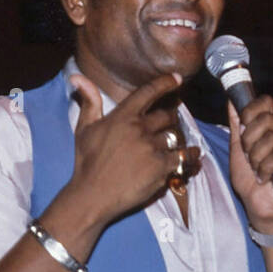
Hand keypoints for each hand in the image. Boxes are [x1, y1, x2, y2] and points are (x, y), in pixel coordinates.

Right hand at [68, 71, 190, 226]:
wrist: (93, 195)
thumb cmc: (86, 163)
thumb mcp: (84, 129)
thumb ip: (89, 102)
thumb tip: (77, 76)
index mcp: (122, 116)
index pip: (148, 92)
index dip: (165, 83)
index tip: (177, 79)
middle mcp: (139, 128)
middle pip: (166, 116)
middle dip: (170, 118)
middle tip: (171, 121)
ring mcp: (152, 148)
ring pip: (174, 137)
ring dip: (176, 140)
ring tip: (176, 144)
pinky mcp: (161, 167)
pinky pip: (183, 157)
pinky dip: (190, 156)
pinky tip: (195, 155)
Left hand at [227, 97, 272, 228]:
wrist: (258, 207)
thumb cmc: (250, 179)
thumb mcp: (238, 149)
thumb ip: (237, 125)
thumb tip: (231, 100)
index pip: (266, 102)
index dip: (249, 113)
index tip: (242, 131)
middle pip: (266, 119)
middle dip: (249, 141)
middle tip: (249, 158)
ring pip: (272, 138)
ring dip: (256, 159)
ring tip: (257, 170)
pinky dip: (266, 169)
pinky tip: (266, 178)